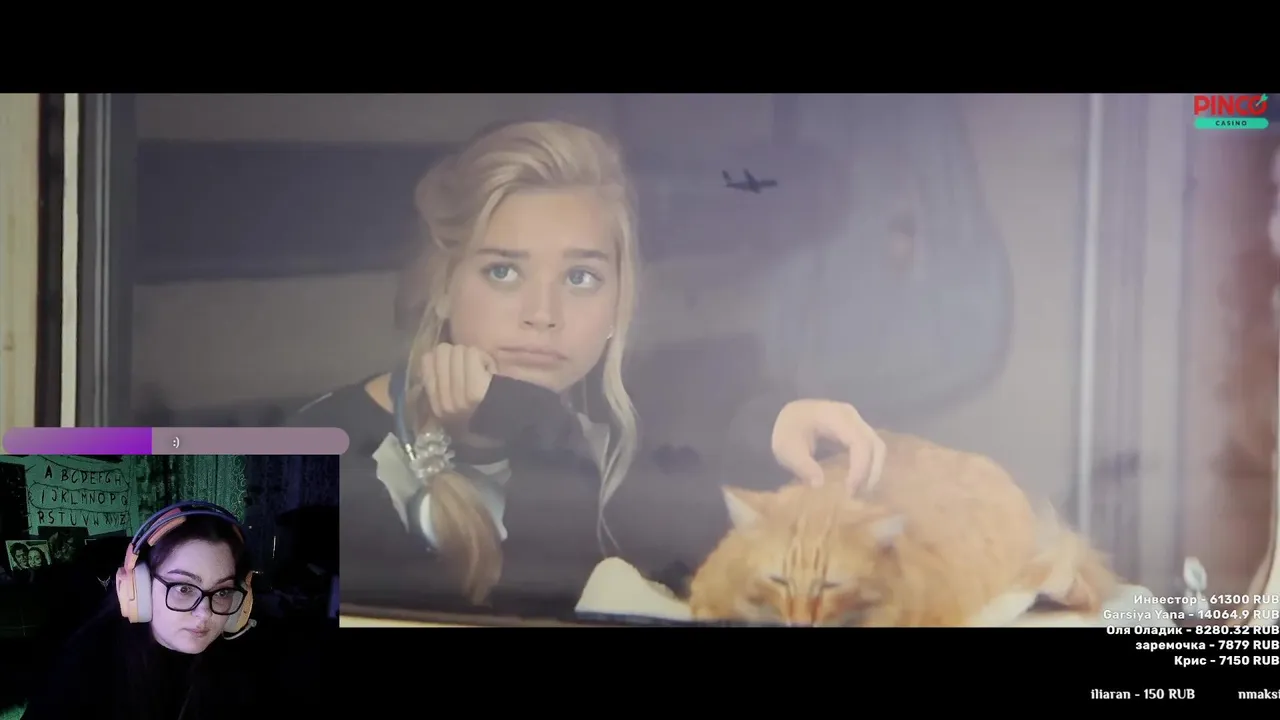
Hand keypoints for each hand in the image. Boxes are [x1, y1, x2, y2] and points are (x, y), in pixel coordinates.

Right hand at [421, 343, 496, 442]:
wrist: (507, 424)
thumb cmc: (485, 409)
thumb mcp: (457, 399)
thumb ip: (442, 378)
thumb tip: (436, 354)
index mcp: (436, 404)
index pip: (426, 360)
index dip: (442, 354)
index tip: (455, 363)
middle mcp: (443, 401)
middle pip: (442, 351)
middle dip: (458, 352)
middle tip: (471, 366)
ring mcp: (457, 397)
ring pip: (458, 351)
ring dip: (473, 356)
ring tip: (481, 371)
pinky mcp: (473, 391)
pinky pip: (472, 355)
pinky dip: (483, 358)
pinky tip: (489, 370)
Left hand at [770, 399, 884, 490]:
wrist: (788, 415)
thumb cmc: (787, 430)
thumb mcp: (786, 449)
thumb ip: (803, 466)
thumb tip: (820, 485)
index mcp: (834, 416)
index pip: (859, 442)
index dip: (860, 467)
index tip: (850, 490)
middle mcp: (851, 416)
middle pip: (875, 445)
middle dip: (871, 472)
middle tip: (857, 495)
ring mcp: (856, 422)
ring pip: (877, 447)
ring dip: (873, 471)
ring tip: (859, 492)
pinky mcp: (857, 431)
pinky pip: (871, 448)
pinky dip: (869, 466)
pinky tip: (859, 483)